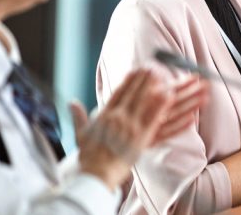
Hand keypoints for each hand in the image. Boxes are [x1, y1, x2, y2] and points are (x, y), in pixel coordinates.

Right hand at [71, 69, 207, 189]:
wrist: (95, 174)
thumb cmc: (88, 157)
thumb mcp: (81, 134)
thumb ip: (79, 116)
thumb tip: (71, 102)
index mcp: (105, 116)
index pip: (118, 93)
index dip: (129, 80)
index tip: (136, 69)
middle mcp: (118, 118)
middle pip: (133, 94)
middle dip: (143, 79)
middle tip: (153, 66)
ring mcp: (130, 127)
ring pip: (145, 102)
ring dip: (154, 87)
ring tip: (163, 74)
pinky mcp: (141, 138)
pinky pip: (154, 119)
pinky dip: (161, 106)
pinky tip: (169, 96)